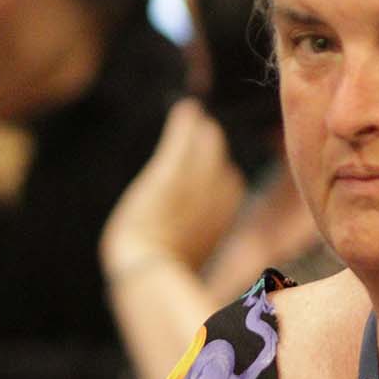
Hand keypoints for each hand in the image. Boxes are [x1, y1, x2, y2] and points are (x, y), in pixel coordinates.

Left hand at [104, 102, 247, 281]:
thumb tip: (203, 231)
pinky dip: (184, 121)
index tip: (209, 163)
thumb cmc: (165, 269)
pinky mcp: (172, 170)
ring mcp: (197, 180)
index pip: (231, 184)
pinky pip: (183, 137)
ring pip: (206, 144)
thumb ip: (201, 232)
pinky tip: (185, 108)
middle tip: (204, 129)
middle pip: (220, 159)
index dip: (217, 174)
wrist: (148, 268)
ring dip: (200, 130)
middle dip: (211, 145)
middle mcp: (219, 194)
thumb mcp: (193, 252)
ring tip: (196, 117)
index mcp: (226, 216)